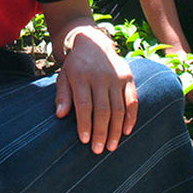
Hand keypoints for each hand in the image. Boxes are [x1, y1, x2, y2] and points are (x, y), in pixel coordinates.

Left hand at [55, 28, 137, 153]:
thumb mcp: (64, 76)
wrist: (93, 42)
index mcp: (81, 76)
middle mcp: (100, 76)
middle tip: (98, 150)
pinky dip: (131, 117)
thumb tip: (60, 114)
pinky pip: (132, 100)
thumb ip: (62, 95)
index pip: (84, 105)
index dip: (85, 124)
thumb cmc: (76, 65)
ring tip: (111, 146)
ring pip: (118, 108)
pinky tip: (126, 131)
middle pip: (102, 109)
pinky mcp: (128, 77)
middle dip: (101, 132)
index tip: (84, 141)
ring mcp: (116, 76)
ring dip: (116, 129)